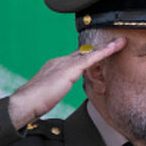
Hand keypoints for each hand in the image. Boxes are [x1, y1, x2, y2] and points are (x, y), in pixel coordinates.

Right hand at [7, 38, 125, 128]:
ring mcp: (65, 64)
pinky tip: (115, 48)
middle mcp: (60, 61)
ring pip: (90, 52)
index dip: (89, 55)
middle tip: (116, 43)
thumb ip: (56, 89)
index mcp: (55, 66)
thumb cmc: (34, 103)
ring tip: (121, 43)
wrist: (25, 102)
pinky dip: (104, 52)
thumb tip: (55, 92)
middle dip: (100, 48)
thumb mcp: (49, 94)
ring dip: (107, 47)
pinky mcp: (70, 69)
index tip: (100, 52)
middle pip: (84, 52)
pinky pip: (91, 58)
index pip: (76, 58)